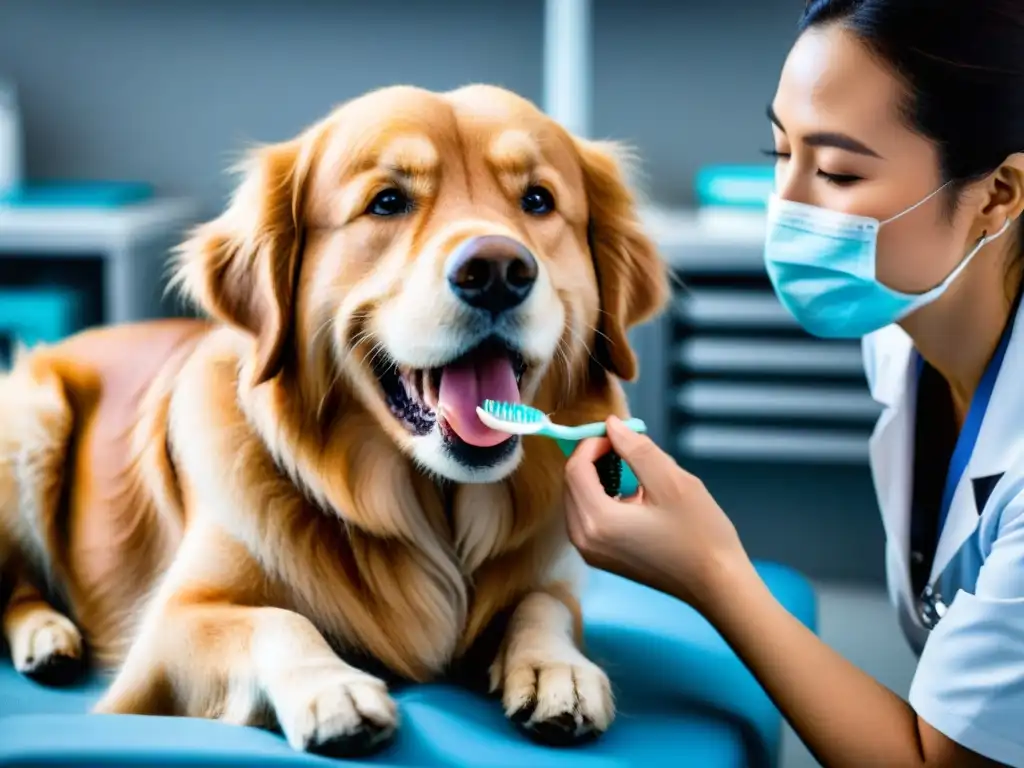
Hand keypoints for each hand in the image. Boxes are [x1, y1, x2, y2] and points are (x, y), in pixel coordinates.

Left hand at [563, 416, 749, 608]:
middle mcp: (584, 540)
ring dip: (597, 476)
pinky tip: (632, 493)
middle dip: (593, 458)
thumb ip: (636, 449)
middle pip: (571, 483)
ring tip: (631, 467)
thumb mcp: (671, 482)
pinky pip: (588, 517)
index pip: (576, 468)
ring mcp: (591, 552)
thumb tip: (612, 425)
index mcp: (597, 521)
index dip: (593, 443)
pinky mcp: (601, 557)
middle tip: (625, 445)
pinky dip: (602, 497)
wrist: (716, 583)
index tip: (619, 433)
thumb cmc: (700, 534)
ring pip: (577, 499)